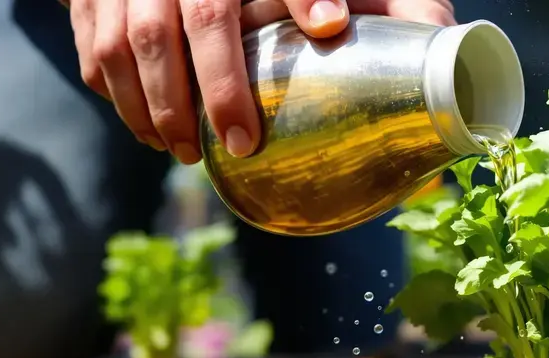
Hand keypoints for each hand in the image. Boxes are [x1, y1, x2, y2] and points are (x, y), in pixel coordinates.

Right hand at [69, 0, 456, 164]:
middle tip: (239, 145)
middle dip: (215, 85)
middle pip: (192, 12)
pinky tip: (143, 127)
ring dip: (153, 102)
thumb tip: (455, 96)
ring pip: (130, 35)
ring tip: (183, 152)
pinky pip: (93, 42)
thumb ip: (404, 17)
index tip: (333, 25)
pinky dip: (112, 87)